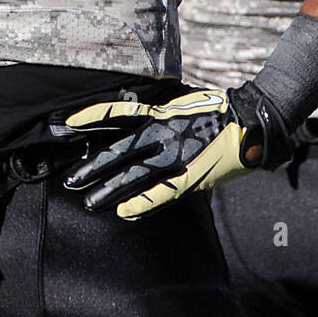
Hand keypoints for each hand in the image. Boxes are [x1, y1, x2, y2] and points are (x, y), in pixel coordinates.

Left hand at [51, 81, 287, 218]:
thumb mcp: (182, 104)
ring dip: (110, 189)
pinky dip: (142, 203)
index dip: (91, 118)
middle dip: (92, 166)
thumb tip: (135, 119)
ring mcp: (176, 156)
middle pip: (119, 151)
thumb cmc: (217, 109)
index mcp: (160, 113)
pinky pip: (161, 192)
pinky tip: (124, 212)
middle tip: (70, 179)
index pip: (117, 113)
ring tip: (89, 201)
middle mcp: (164, 133)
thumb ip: (158, 113)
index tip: (66, 124)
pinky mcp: (191, 176)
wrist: (251, 122)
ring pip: (135, 175)